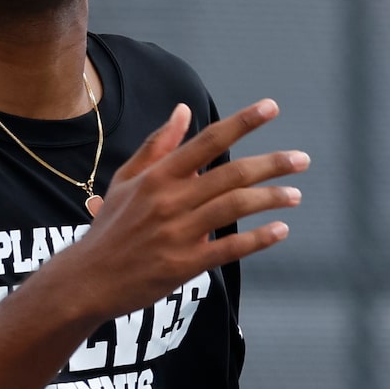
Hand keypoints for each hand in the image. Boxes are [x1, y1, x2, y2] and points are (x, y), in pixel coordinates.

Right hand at [45, 99, 307, 322]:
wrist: (87, 280)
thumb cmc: (111, 226)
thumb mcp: (127, 180)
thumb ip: (158, 145)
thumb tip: (183, 110)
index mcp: (158, 176)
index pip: (207, 141)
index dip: (242, 123)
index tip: (272, 107)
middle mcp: (170, 200)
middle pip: (231, 174)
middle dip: (271, 164)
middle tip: (302, 160)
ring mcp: (178, 233)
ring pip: (234, 207)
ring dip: (270, 199)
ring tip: (295, 195)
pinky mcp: (184, 264)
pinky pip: (229, 248)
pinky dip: (258, 239)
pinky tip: (281, 230)